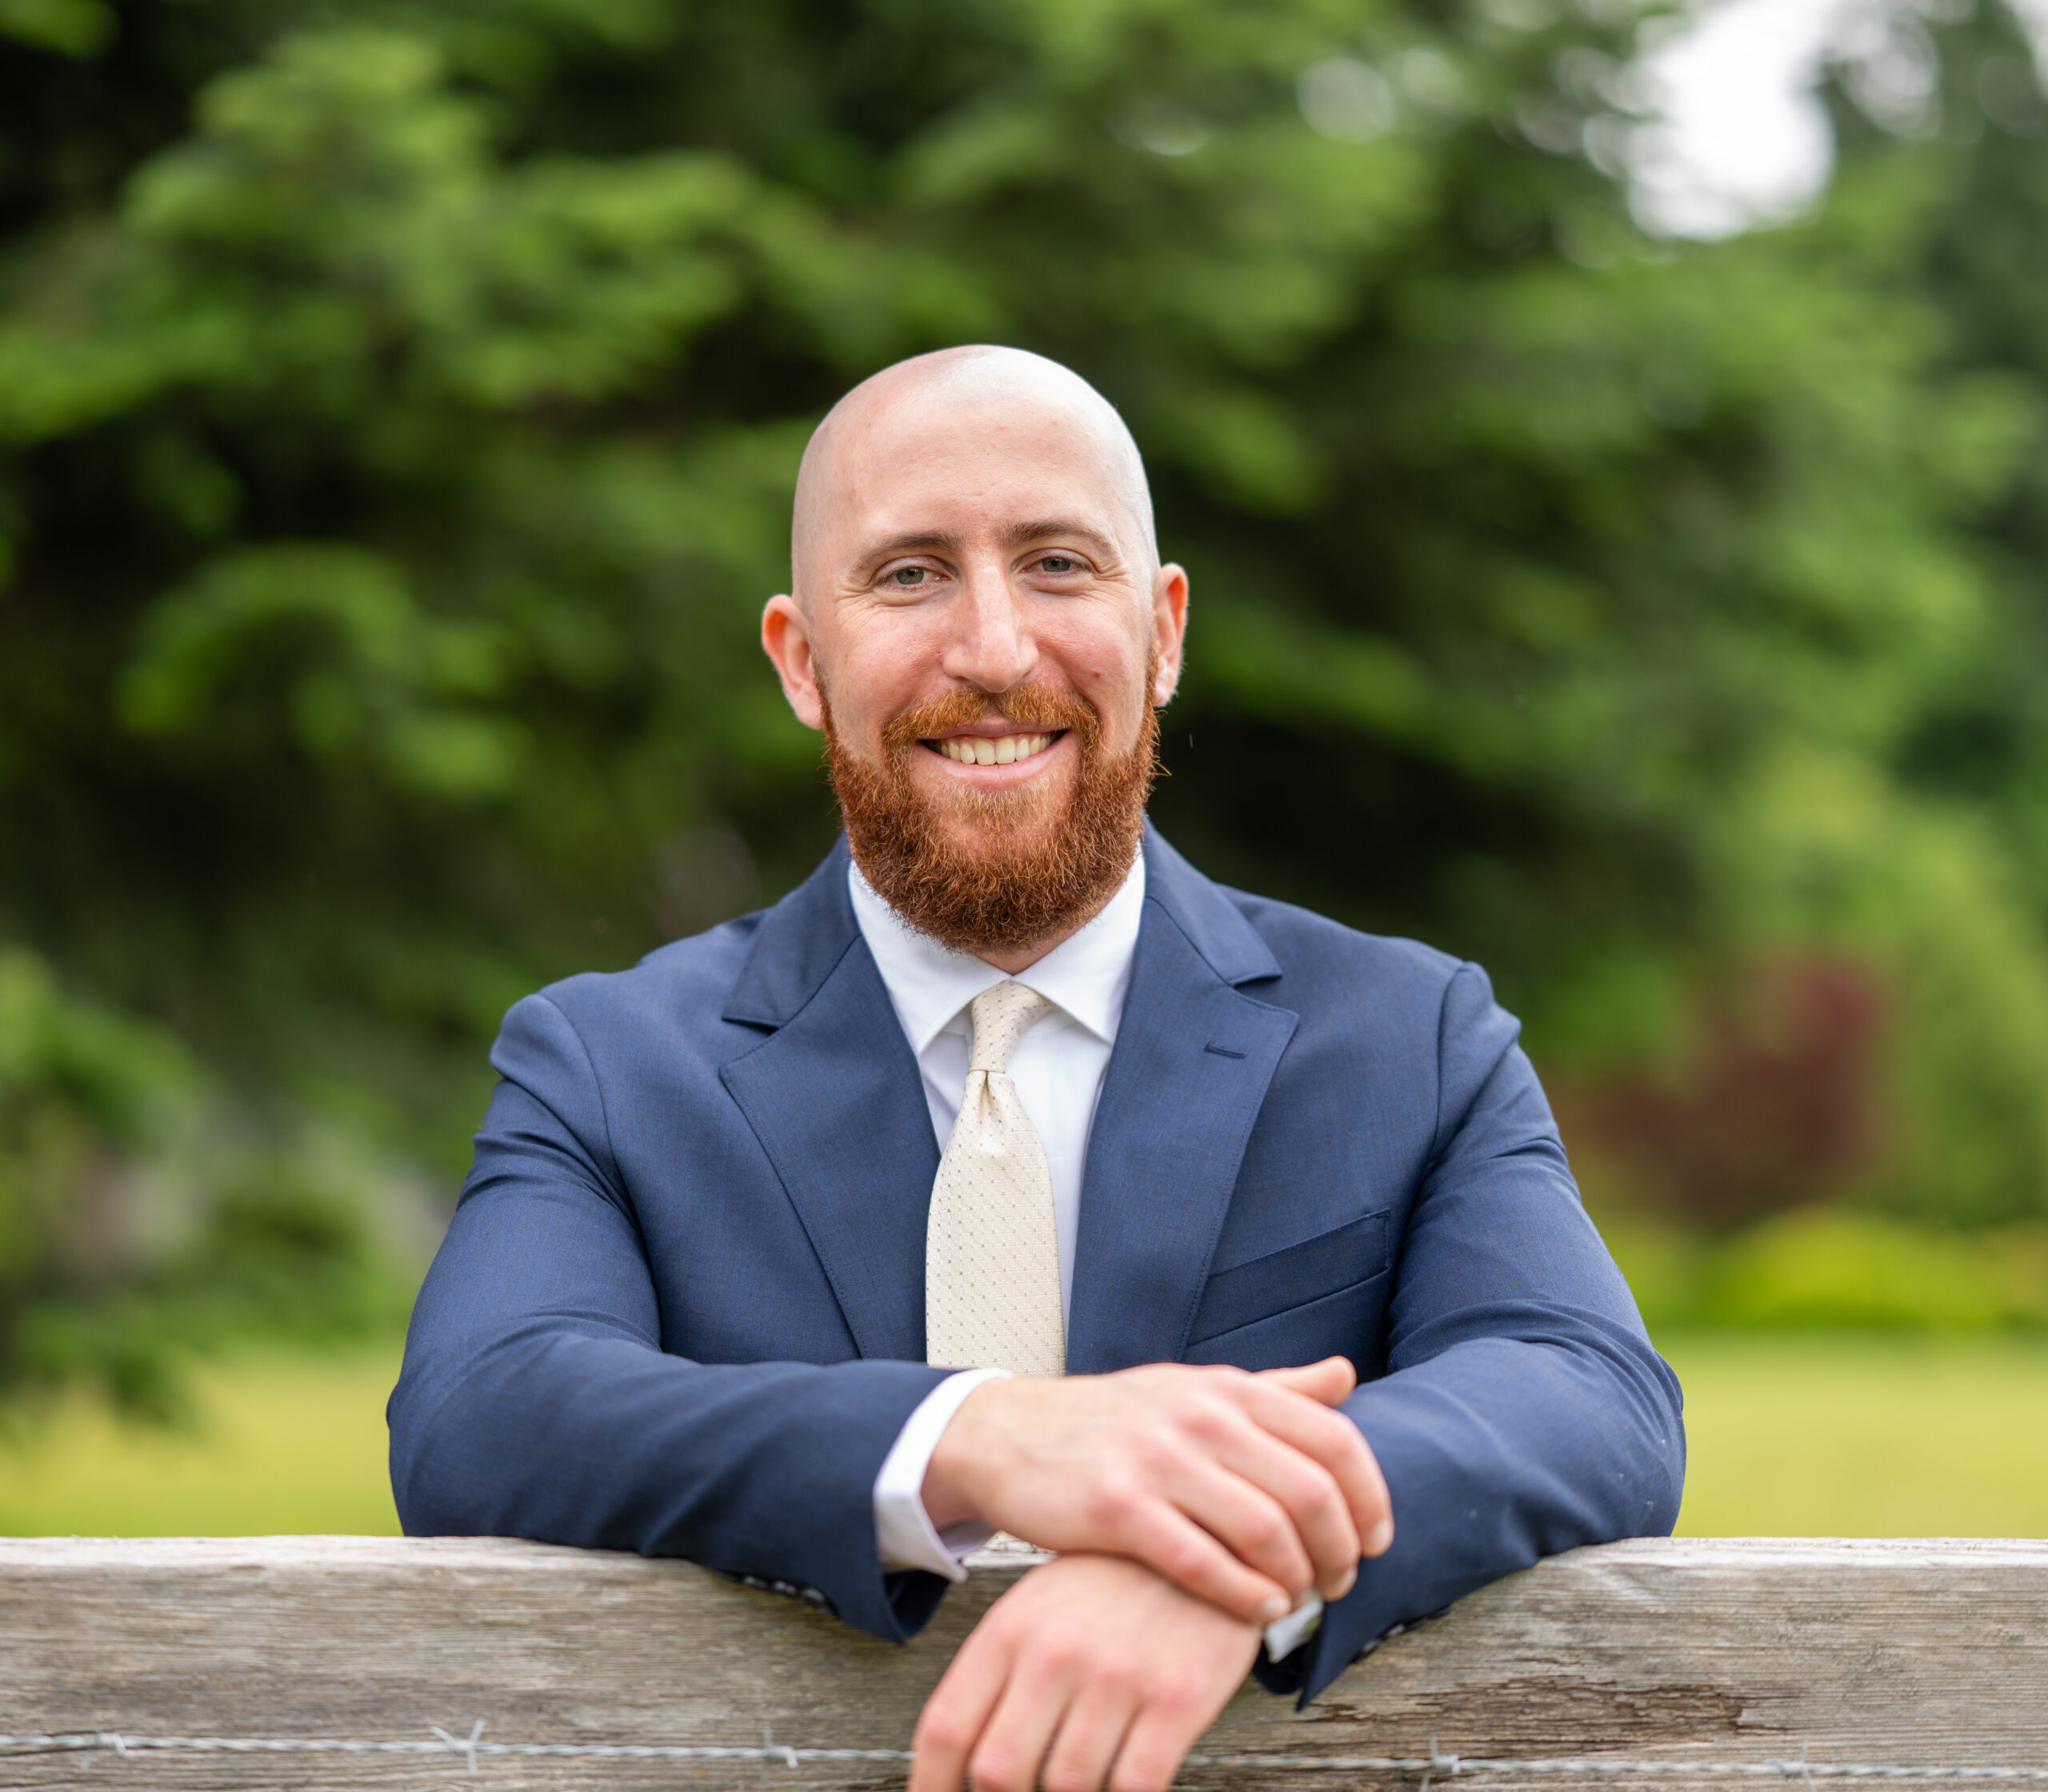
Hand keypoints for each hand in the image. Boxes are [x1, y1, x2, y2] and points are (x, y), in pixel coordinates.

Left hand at [909, 1553, 1260, 1791]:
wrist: (1203, 1537)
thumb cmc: (1111, 1584)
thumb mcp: (1039, 1607)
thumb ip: (998, 1676)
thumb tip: (962, 1758)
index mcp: (1010, 1630)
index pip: (946, 1727)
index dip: (931, 1784)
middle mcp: (1055, 1653)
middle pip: (998, 1770)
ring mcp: (1115, 1676)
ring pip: (1066, 1786)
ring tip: (1081, 1783)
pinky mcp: (1175, 1699)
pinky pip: (1135, 1784)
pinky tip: (1126, 1785)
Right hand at [923, 1356, 1390, 1624]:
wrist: (1010, 1434)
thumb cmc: (1116, 1422)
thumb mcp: (1196, 1390)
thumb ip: (1275, 1389)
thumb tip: (1347, 1376)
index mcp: (1227, 1389)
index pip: (1333, 1440)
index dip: (1369, 1497)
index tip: (1375, 1538)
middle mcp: (1200, 1417)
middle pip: (1311, 1491)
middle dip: (1340, 1550)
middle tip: (1340, 1581)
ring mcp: (1158, 1461)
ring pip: (1264, 1530)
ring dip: (1298, 1579)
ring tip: (1299, 1600)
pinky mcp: (1118, 1509)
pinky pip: (1202, 1564)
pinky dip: (1244, 1596)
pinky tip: (1258, 1610)